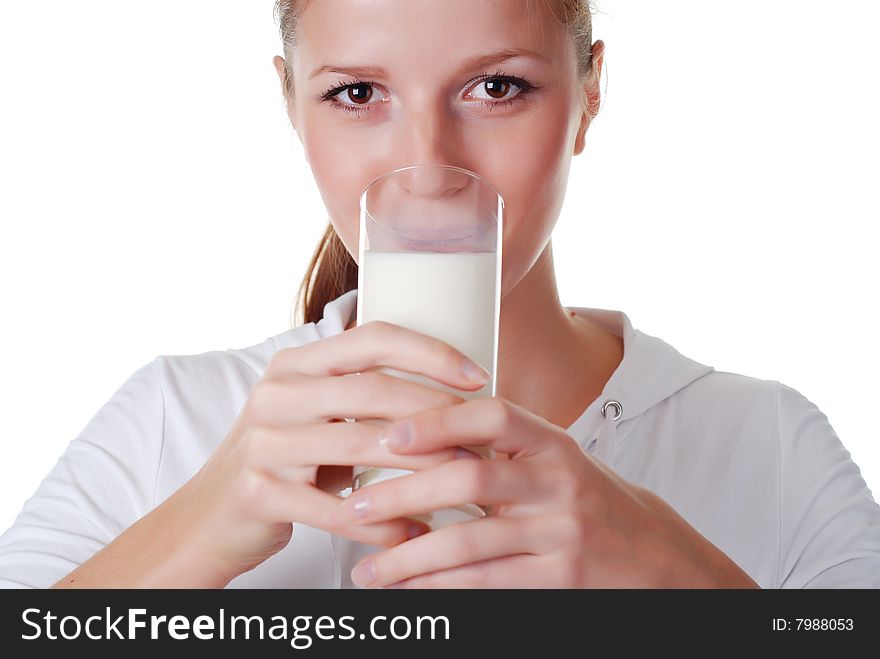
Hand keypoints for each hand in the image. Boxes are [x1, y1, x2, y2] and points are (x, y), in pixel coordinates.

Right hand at [169, 321, 491, 584]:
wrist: (208, 517)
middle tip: (481, 435)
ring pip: (363, 444)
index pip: (373, 338)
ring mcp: (265, 442)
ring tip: (463, 479)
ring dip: (423, 465)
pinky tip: (414, 531)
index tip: (477, 375)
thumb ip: (363, 395)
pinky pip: (338, 509)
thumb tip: (450, 391)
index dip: (431, 351)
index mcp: (296, 364)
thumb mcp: (313, 413)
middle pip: (374, 388)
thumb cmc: (282, 461)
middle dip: (438, 411)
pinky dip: (383, 522)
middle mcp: (277, 393)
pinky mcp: (260, 492)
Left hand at [332, 396, 759, 587]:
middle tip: (356, 507)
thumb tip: (419, 438)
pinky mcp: (560, 579)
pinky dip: (441, 587)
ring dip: (409, 557)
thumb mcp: (556, 460)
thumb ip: (503, 449)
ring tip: (368, 569)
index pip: (492, 416)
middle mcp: (559, 481)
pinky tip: (410, 589)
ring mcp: (562, 532)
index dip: (438, 421)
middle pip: (469, 479)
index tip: (390, 435)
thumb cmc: (591, 499)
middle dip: (403, 494)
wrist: (656, 554)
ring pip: (469, 541)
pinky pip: (487, 583)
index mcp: (553, 442)